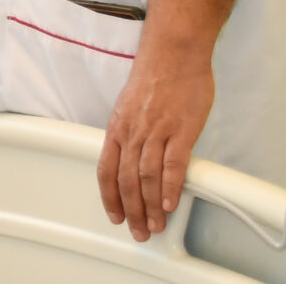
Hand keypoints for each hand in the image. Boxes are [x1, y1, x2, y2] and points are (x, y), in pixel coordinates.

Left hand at [99, 45, 214, 241]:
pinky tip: (170, 204)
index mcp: (116, 128)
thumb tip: (135, 159)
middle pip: (126, 180)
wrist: (173, 54)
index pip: (105, 170)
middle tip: (138, 231)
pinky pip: (172, 164)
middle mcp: (131, 132)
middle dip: (131, 210)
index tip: (115, 215)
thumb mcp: (131, 108)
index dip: (109, 197)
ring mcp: (155, 132)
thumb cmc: (154, 79)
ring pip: (147, 177)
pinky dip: (170, 187)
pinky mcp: (180, 130)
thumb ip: (131, 134)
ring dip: (151, 206)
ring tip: (155, 225)